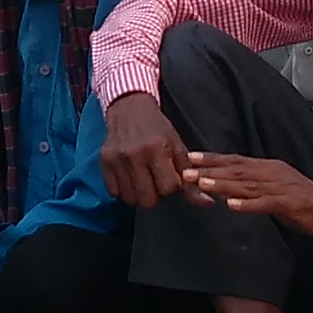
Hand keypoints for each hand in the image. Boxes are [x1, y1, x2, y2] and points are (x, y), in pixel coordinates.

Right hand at [99, 91, 185, 207]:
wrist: (129, 109)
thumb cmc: (157, 130)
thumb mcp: (178, 148)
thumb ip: (191, 178)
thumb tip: (209, 203)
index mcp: (157, 148)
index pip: (169, 188)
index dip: (172, 186)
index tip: (169, 175)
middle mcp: (134, 155)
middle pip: (148, 200)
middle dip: (156, 195)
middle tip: (155, 180)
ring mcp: (116, 160)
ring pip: (131, 199)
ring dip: (139, 194)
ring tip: (143, 179)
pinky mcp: (103, 163)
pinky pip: (114, 193)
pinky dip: (124, 190)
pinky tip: (130, 177)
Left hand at [183, 154, 312, 246]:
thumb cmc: (308, 205)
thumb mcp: (278, 192)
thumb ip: (257, 190)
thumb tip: (232, 193)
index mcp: (270, 168)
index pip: (236, 162)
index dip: (213, 160)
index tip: (191, 159)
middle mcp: (274, 173)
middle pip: (237, 170)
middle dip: (210, 170)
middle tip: (186, 170)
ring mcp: (282, 188)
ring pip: (248, 185)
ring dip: (223, 184)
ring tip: (202, 184)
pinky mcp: (291, 204)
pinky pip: (266, 204)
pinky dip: (248, 204)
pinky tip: (232, 206)